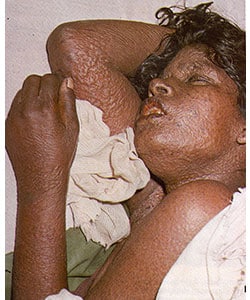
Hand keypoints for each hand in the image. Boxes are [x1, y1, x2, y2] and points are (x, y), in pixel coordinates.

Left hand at [6, 74, 78, 194]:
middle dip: (44, 84)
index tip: (61, 86)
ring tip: (44, 109)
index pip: (48, 80)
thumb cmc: (59, 155)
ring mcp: (13, 117)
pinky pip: (14, 106)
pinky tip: (35, 119)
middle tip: (53, 96)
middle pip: (32, 81)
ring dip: (33, 93)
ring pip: (21, 92)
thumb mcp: (72, 128)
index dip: (57, 81)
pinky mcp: (7, 125)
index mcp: (44, 109)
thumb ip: (68, 102)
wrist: (40, 176)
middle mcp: (25, 109)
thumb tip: (67, 83)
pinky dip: (24, 105)